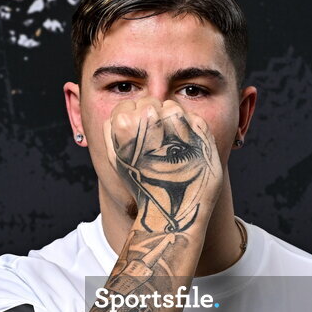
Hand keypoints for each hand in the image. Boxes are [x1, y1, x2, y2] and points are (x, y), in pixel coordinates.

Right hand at [103, 98, 221, 232]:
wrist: (172, 210)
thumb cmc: (142, 186)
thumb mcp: (116, 159)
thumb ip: (112, 132)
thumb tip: (118, 114)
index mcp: (123, 123)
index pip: (131, 104)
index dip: (137, 120)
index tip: (142, 139)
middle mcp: (148, 117)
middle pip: (151, 102)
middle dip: (155, 119)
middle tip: (158, 146)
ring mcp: (176, 121)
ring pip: (172, 106)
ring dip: (173, 123)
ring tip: (172, 149)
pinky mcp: (198, 129)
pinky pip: (192, 117)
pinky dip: (190, 131)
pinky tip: (185, 151)